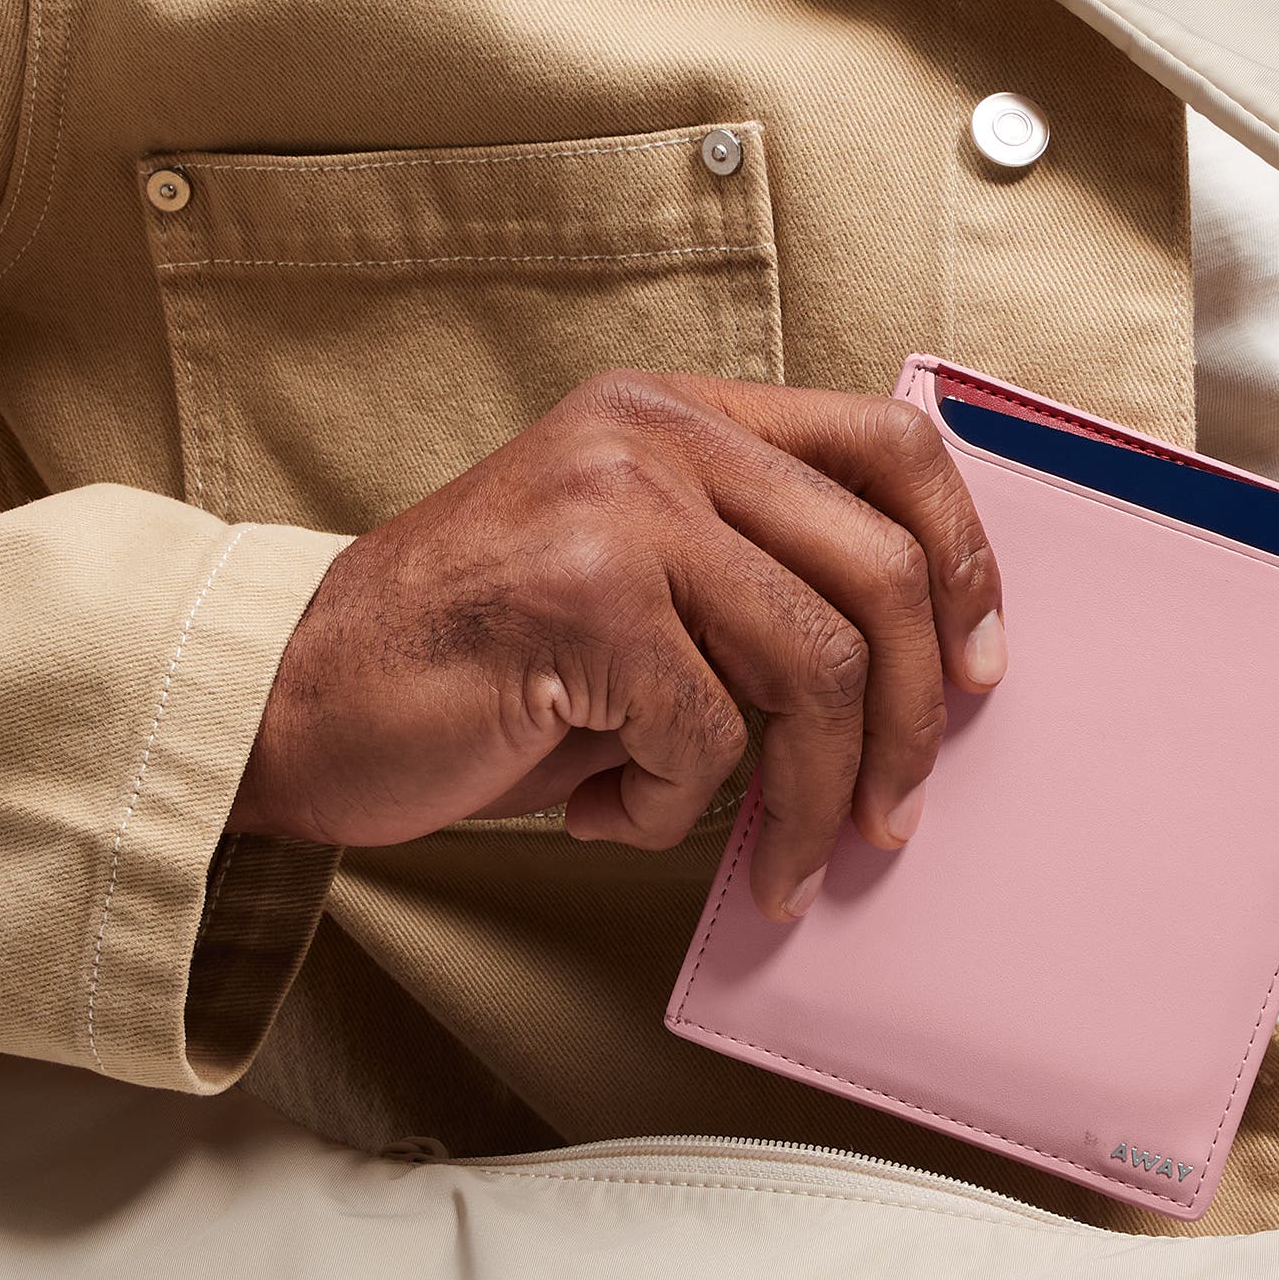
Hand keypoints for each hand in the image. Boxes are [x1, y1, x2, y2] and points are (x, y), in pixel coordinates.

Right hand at [232, 371, 1007, 919]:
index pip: (888, 444)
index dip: (964, 559)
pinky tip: (613, 812)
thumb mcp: (641, 592)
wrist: (297, 702)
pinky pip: (707, 734)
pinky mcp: (582, 596)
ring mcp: (617, 505)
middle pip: (877, 573)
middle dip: (911, 725)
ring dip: (811, 796)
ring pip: (811, 666)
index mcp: (681, 415)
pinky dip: (676, 809)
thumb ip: (759, 594)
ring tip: (779, 864)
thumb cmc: (482, 667)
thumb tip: (921, 691)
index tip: (980, 668)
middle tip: (893, 819)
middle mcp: (654, 436)